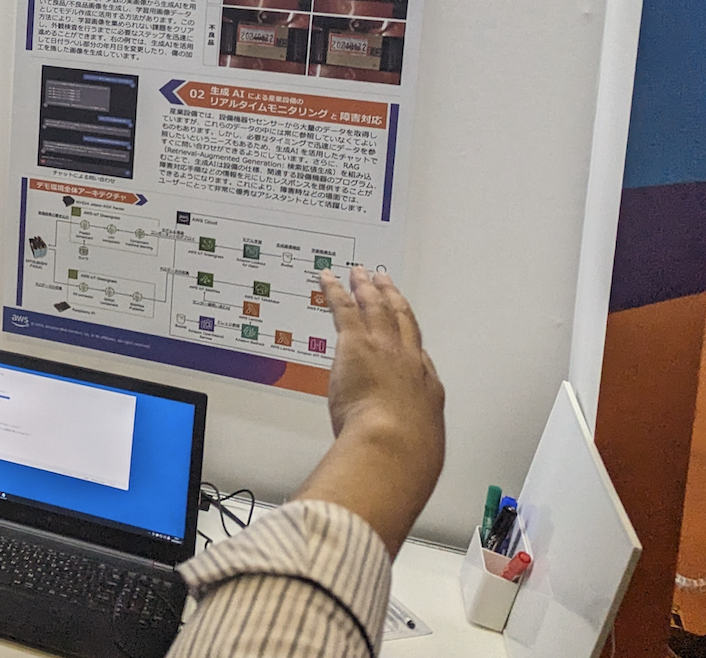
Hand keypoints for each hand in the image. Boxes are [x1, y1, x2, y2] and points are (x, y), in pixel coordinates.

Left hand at [292, 266, 444, 555]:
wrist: (396, 449)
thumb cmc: (404, 463)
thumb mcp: (415, 461)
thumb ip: (405, 462)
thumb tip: (394, 483)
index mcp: (428, 392)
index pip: (420, 360)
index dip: (411, 342)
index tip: (405, 333)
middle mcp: (411, 363)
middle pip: (404, 322)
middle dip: (394, 301)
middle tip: (387, 283)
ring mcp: (386, 349)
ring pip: (377, 308)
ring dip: (368, 288)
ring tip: (361, 272)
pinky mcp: (356, 342)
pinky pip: (344, 308)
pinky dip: (335, 290)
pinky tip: (327, 277)